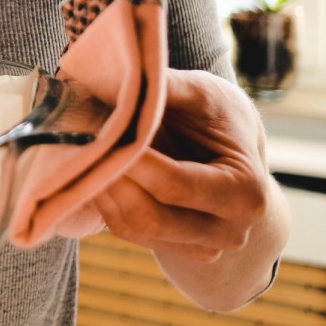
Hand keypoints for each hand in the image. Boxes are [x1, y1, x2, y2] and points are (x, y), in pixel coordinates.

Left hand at [90, 68, 289, 310]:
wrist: (229, 145)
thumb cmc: (215, 114)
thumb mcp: (199, 92)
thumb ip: (166, 88)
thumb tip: (122, 77)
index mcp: (246, 192)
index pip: (174, 185)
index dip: (130, 160)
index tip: (98, 129)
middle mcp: (229, 231)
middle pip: (150, 216)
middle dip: (109, 176)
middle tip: (79, 141)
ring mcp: (201, 247)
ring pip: (132, 227)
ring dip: (100, 190)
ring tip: (81, 151)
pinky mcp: (173, 248)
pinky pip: (126, 230)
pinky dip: (103, 200)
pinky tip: (91, 168)